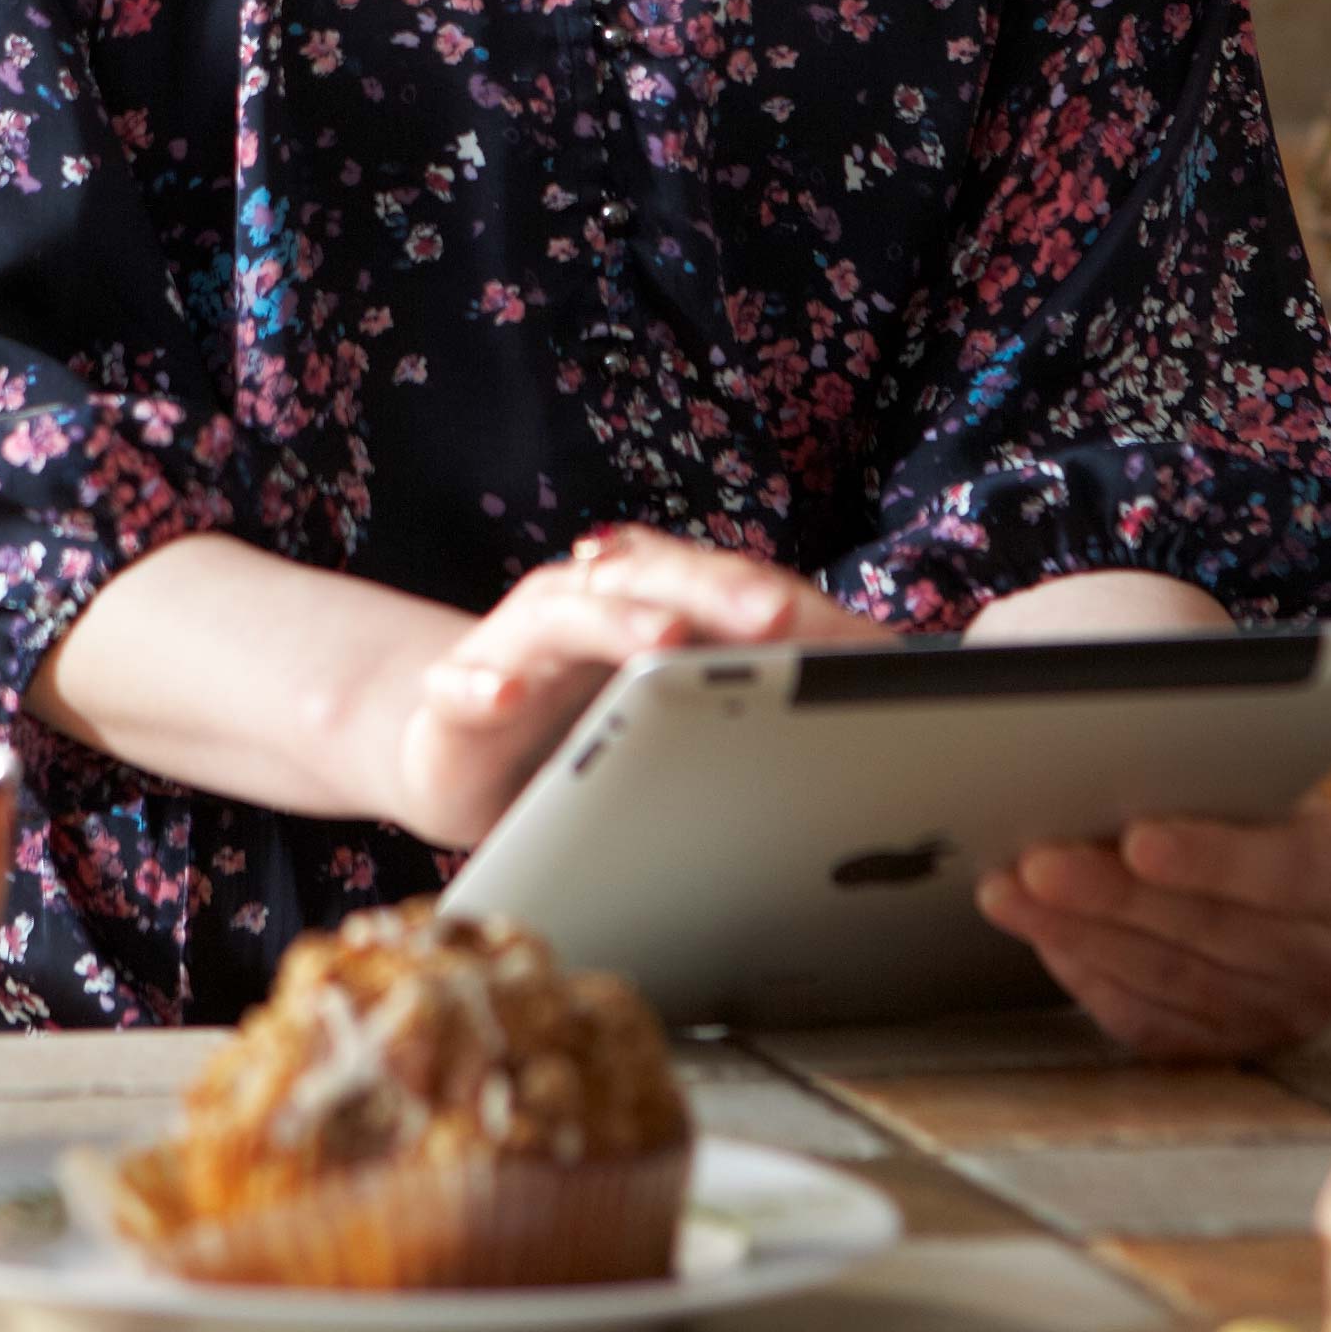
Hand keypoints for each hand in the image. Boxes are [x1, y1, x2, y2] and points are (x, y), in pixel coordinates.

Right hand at [382, 528, 890, 849]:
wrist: (449, 750)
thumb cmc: (581, 738)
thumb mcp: (675, 727)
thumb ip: (752, 715)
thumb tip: (881, 726)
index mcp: (655, 610)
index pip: (732, 592)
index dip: (796, 611)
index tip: (861, 642)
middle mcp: (592, 608)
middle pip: (662, 581)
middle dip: (722, 594)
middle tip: (776, 615)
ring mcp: (520, 645)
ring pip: (572, 613)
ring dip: (620, 622)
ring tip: (664, 640)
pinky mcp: (454, 695)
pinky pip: (467, 683)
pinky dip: (484, 683)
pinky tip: (505, 694)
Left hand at [975, 804, 1330, 1061]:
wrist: (1292, 894)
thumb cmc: (1262, 817)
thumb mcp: (1267, 787)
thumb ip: (1220, 786)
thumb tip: (1120, 770)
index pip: (1283, 872)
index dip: (1208, 858)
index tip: (1136, 840)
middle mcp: (1330, 962)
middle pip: (1210, 932)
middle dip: (1112, 895)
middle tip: (1038, 862)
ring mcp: (1280, 1018)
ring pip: (1167, 980)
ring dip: (1077, 934)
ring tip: (1010, 893)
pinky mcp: (1226, 1050)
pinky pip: (1147, 1021)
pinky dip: (1086, 976)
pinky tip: (1044, 935)